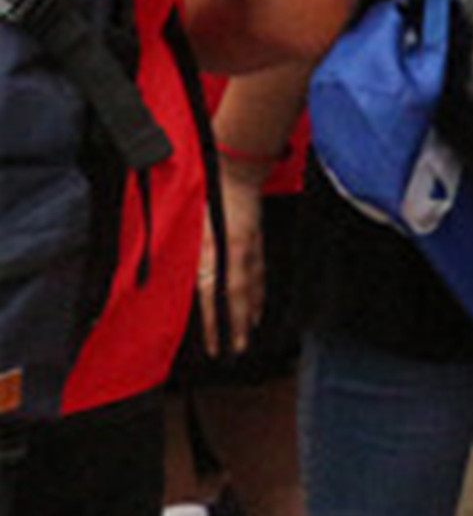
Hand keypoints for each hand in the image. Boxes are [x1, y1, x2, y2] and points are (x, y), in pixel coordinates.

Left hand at [199, 169, 265, 355]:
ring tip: (249, 330)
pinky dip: (259, 290)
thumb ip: (183, 251)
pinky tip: (259, 298)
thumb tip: (170, 278)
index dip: (216, 323)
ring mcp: (250, 247)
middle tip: (236, 349)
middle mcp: (238, 254)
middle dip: (238, 325)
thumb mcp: (187, 221)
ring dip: (250, 311)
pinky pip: (260, 271)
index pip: (215, 295)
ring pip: (253, 286)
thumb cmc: (208, 190)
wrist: (238, 166)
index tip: (216, 345)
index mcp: (218, 251)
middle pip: (239, 297)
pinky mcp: (256, 239)